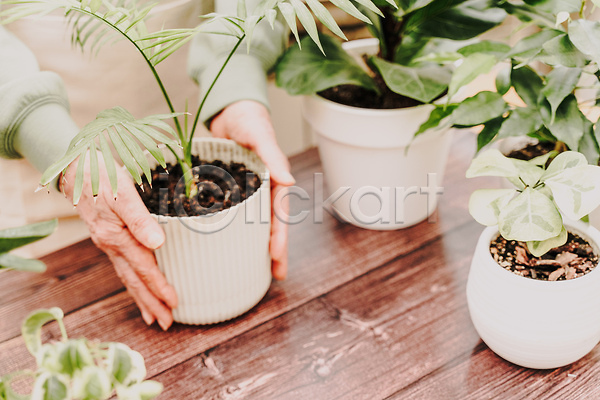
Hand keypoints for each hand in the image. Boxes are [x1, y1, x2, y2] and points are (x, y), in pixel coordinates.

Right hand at [61, 152, 176, 329]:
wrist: (75, 166)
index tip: (174, 304)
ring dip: (142, 296)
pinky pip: (122, 265)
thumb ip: (140, 218)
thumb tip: (158, 243)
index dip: (159, 287)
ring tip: (153, 315)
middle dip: (151, 302)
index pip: (144, 268)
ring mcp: (108, 242)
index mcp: (117, 237)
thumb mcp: (123, 193)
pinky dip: (132, 280)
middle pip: (134, 280)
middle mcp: (111, 244)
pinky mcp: (107, 236)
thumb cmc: (102, 176)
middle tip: (167, 323)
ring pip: (127, 276)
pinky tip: (137, 285)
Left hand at [210, 100, 294, 279]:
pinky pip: (233, 212)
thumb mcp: (261, 134)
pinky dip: (233, 229)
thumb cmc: (249, 117)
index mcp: (273, 181)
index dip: (279, 237)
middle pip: (270, 225)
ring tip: (254, 269)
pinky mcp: (230, 188)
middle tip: (275, 274)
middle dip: (274, 250)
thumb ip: (274, 155)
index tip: (276, 258)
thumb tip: (289, 182)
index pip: (279, 214)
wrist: (230, 107)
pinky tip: (226, 243)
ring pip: (253, 223)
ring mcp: (247, 190)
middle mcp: (262, 189)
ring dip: (255, 244)